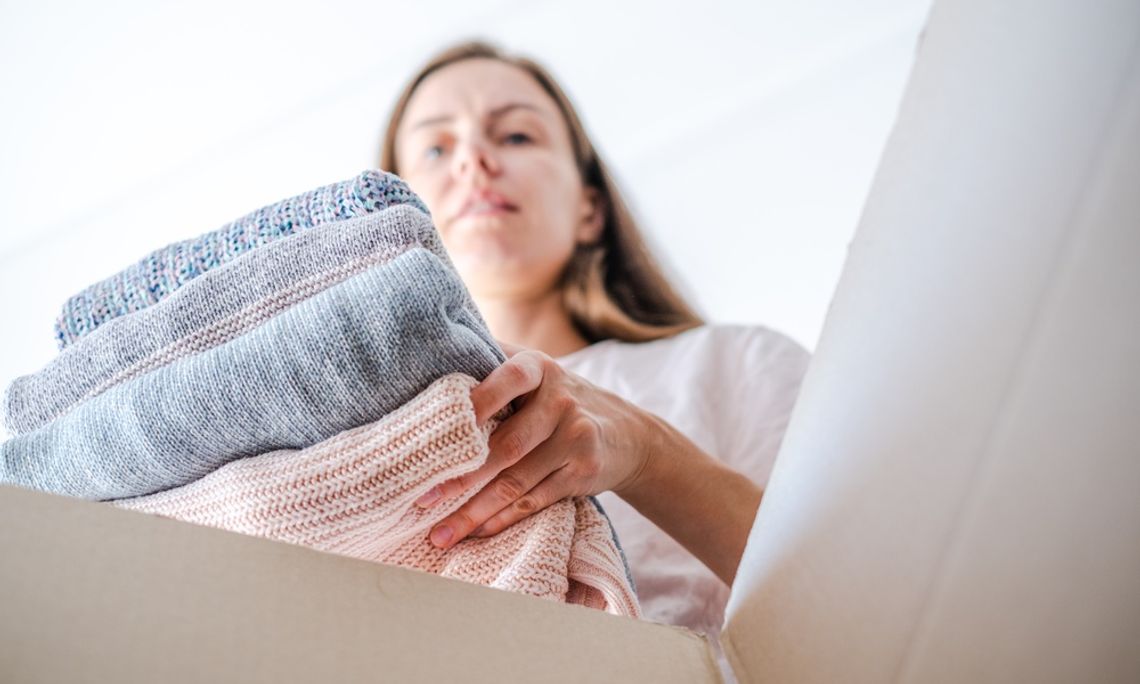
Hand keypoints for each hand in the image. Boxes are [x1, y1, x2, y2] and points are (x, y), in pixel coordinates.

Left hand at [415, 344, 653, 549]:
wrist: (628, 432)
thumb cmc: (558, 399)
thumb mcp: (537, 371)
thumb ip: (495, 360)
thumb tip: (434, 349)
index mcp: (541, 369)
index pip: (508, 378)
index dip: (478, 399)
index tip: (440, 423)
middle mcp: (561, 401)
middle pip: (506, 444)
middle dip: (461, 476)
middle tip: (422, 498)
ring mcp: (576, 438)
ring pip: (516, 481)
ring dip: (474, 511)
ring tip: (439, 533)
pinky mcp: (583, 472)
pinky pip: (535, 500)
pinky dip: (502, 520)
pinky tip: (475, 532)